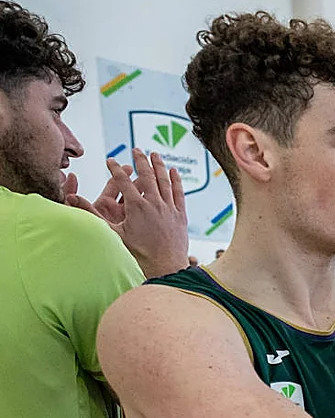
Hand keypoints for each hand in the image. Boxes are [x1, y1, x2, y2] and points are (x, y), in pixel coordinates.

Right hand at [68, 149, 189, 277]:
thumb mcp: (112, 234)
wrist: (165, 267)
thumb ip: (92, 215)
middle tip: (136, 149)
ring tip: (155, 154)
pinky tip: (174, 171)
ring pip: (164, 181)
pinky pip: (179, 193)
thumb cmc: (137, 253)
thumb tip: (71, 200)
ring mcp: (169, 208)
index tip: (110, 160)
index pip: (122, 181)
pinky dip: (176, 180)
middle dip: (140, 160)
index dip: (115, 168)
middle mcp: (154, 203)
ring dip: (159, 165)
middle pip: (147, 175)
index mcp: (136, 207)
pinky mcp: (181, 215)